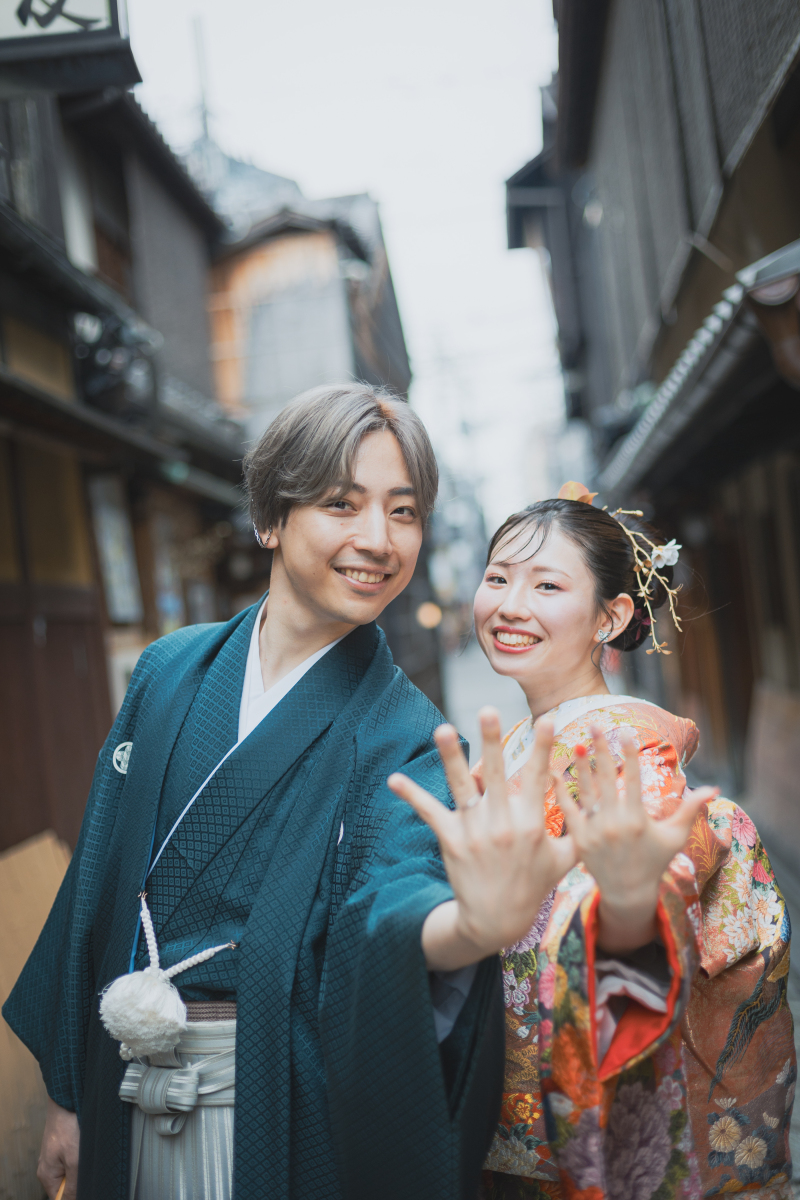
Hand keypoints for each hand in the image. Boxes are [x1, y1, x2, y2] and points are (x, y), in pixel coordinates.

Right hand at [38, 1097, 78, 1199]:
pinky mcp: (63, 1143)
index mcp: (47, 1175)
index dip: (73, 1196)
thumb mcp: (74, 1161)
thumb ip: (73, 1185)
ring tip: (87, 1151)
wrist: (67, 1098)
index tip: (85, 1185)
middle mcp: (48, 1166)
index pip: (59, 1199)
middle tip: (87, 1165)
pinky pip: (73, 1156)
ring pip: (72, 1169)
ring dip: (82, 1164)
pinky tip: (87, 1143)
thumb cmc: (68, 1127)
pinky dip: (82, 1153)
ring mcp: (55, 1154)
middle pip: (66, 1185)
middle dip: (79, 1179)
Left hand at [388, 708, 576, 969]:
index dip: (543, 748)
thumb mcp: (564, 860)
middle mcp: (502, 824)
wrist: (496, 920)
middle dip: (492, 741)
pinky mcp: (451, 839)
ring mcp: (474, 832)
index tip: (546, 718)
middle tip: (488, 710)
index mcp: (531, 824)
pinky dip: (411, 795)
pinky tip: (393, 779)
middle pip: (497, 775)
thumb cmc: (533, 886)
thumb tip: (597, 802)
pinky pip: (430, 812)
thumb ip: (578, 830)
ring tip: (442, 729)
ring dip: (451, 757)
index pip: (538, 778)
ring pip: (461, 787)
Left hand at [553, 726, 716, 953]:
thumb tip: (714, 789)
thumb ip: (691, 810)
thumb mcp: (675, 836)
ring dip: (580, 766)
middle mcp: (615, 824)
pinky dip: (561, 791)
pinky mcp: (579, 839)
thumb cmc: (655, 861)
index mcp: (639, 819)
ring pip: (585, 791)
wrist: (628, 892)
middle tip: (593, 724)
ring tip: (576, 743)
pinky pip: (568, 810)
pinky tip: (554, 772)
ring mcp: (595, 832)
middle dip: (601, 750)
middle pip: (606, 779)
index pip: (634, 780)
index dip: (630, 754)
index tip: (626, 731)